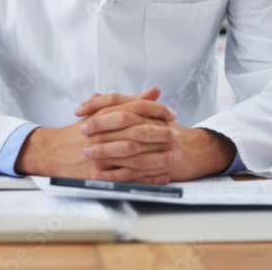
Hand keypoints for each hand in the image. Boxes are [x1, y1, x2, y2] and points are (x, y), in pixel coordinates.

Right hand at [14, 87, 179, 183]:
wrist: (53, 151)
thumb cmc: (80, 131)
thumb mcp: (101, 112)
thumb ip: (130, 102)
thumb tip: (154, 91)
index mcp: (104, 116)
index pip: (135, 108)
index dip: (156, 109)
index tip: (171, 114)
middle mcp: (102, 133)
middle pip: (138, 132)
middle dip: (162, 134)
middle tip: (177, 135)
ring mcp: (101, 155)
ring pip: (137, 156)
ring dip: (160, 157)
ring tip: (176, 156)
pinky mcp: (100, 173)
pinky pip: (130, 177)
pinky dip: (149, 178)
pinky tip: (163, 176)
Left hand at [77, 88, 237, 181]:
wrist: (193, 150)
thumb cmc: (162, 130)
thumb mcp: (142, 114)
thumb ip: (119, 105)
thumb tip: (95, 95)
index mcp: (144, 110)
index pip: (117, 100)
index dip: (97, 104)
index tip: (78, 110)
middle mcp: (150, 123)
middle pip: (123, 120)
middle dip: (100, 126)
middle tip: (82, 130)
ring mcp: (156, 145)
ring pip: (128, 146)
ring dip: (105, 151)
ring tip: (86, 153)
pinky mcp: (158, 165)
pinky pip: (134, 172)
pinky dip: (116, 175)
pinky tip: (99, 176)